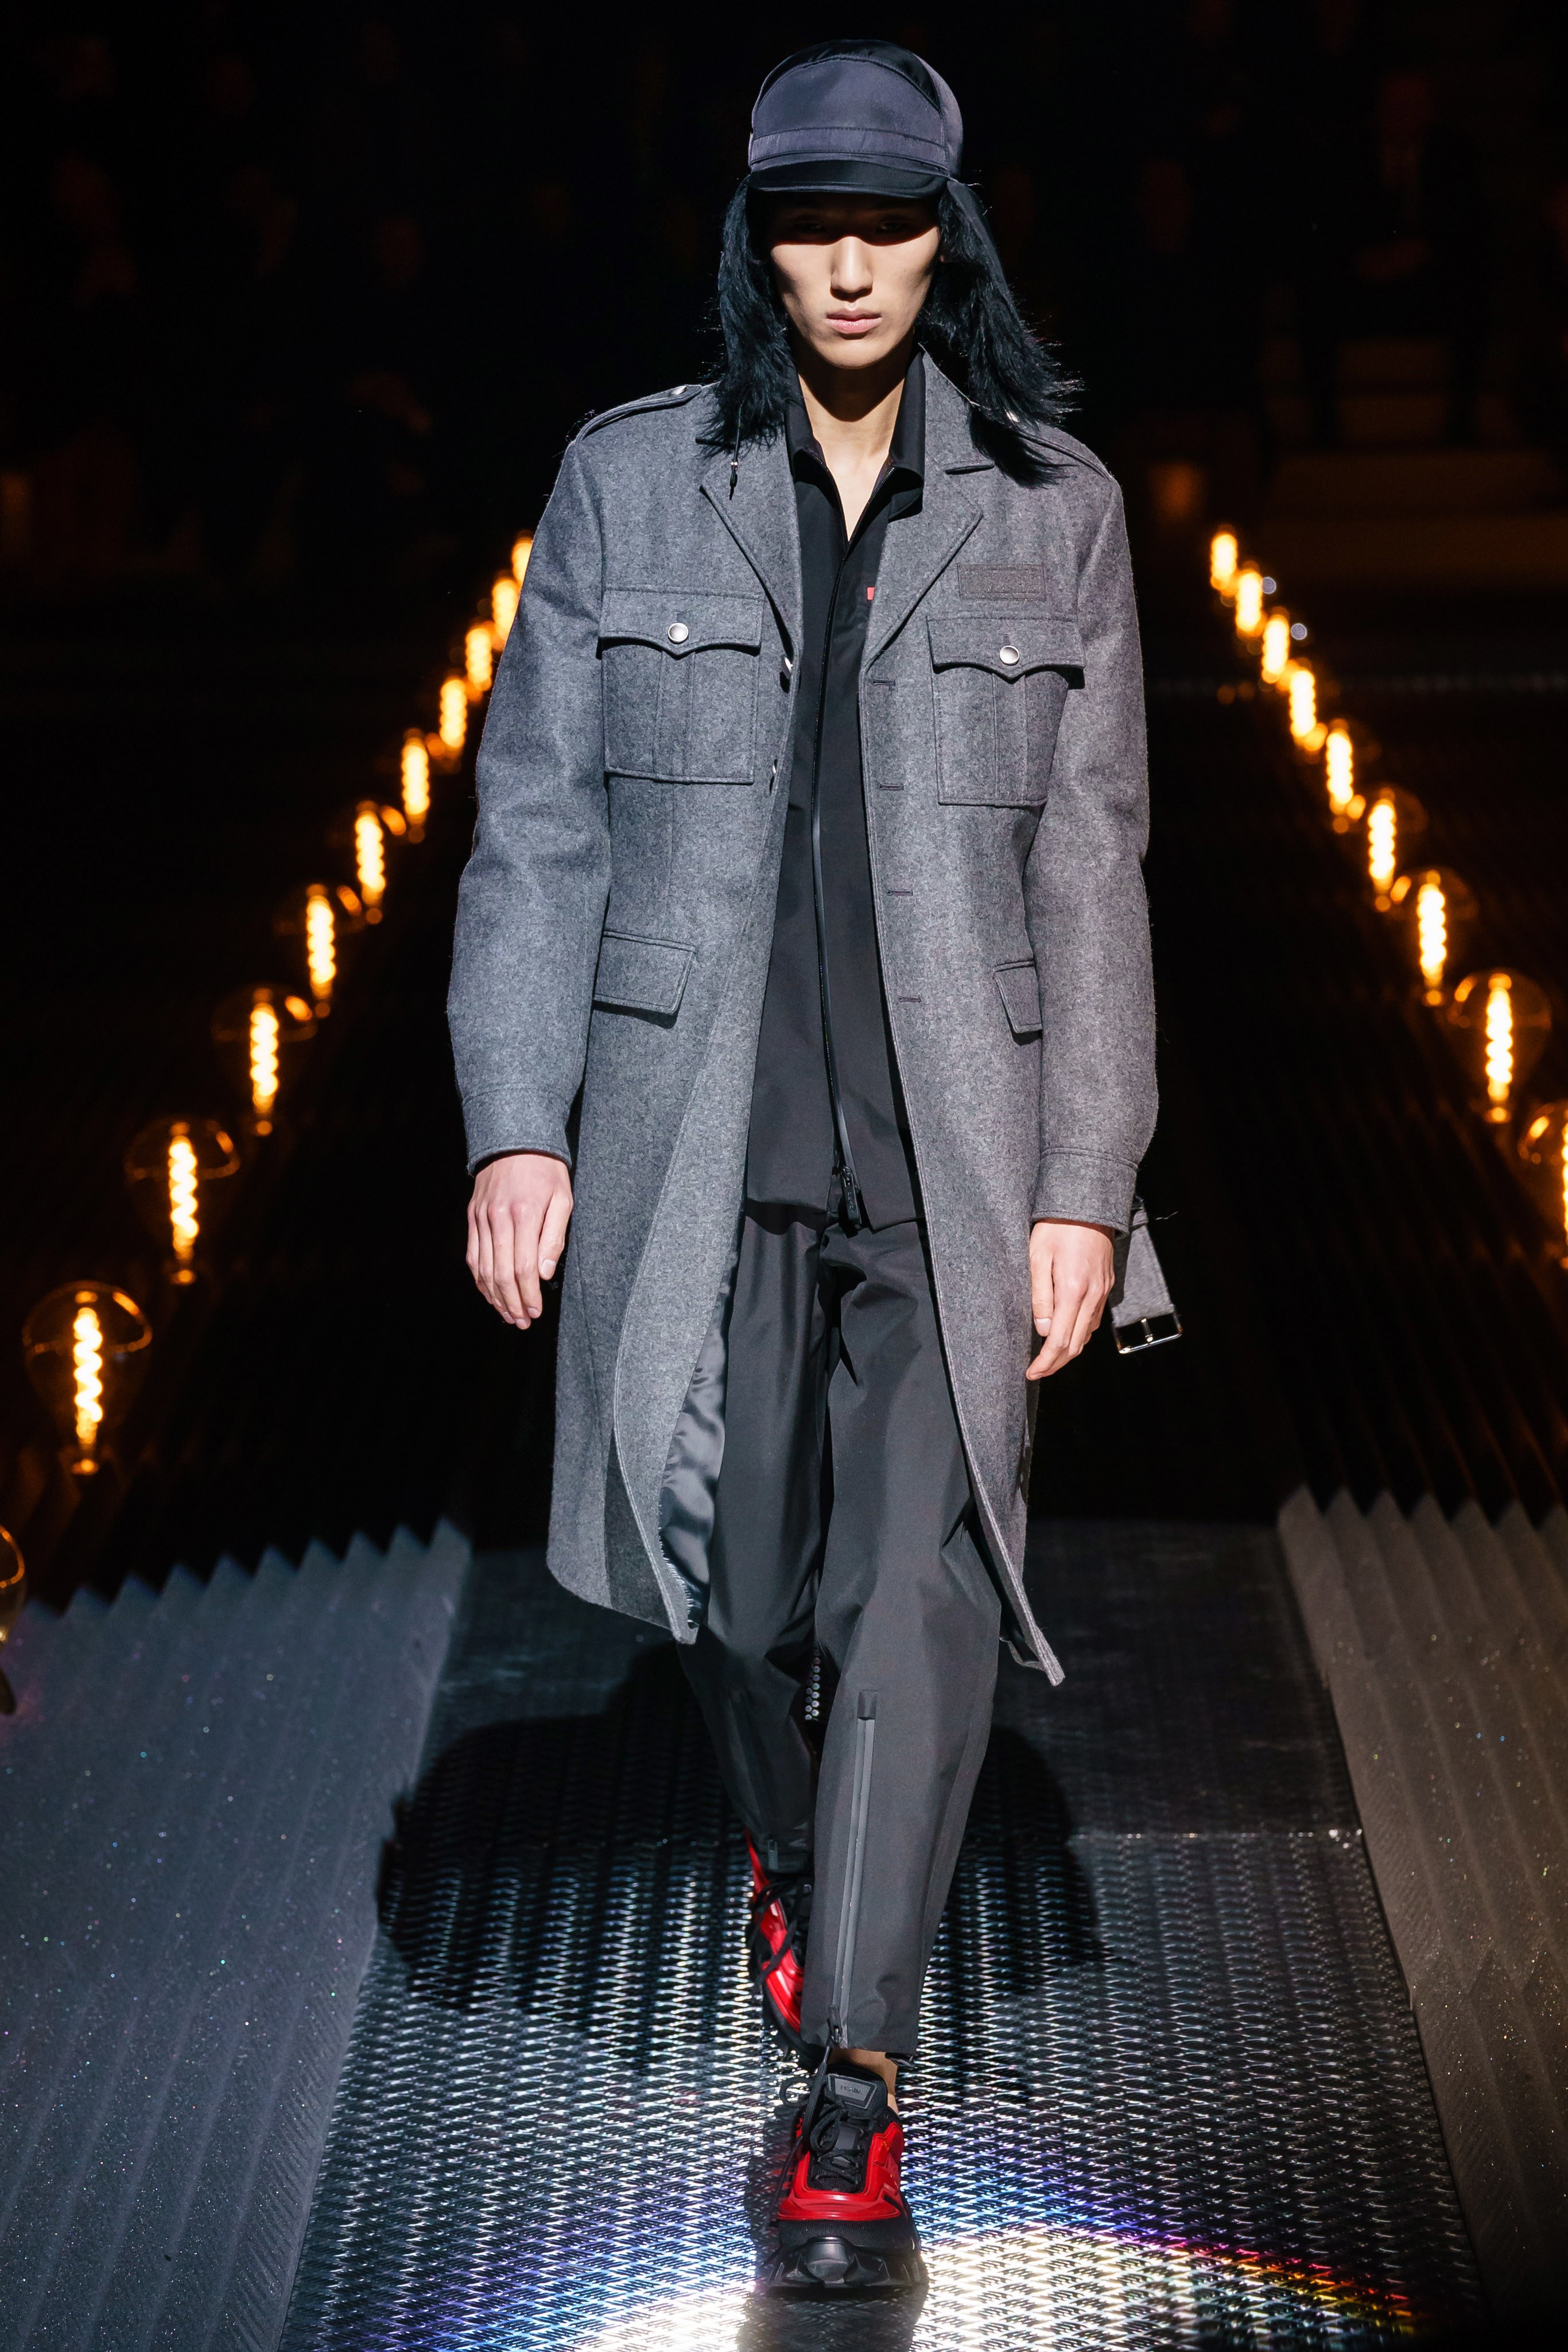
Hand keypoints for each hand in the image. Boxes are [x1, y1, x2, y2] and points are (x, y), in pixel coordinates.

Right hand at [467, 1151, 573, 1327]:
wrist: (515, 1140)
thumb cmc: (546, 1171)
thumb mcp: (563, 1199)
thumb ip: (554, 1237)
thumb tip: (544, 1274)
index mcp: (523, 1214)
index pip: (523, 1268)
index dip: (529, 1295)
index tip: (536, 1311)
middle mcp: (497, 1218)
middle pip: (501, 1273)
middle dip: (512, 1303)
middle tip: (523, 1322)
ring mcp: (480, 1218)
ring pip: (483, 1268)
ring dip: (495, 1297)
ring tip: (508, 1315)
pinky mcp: (472, 1216)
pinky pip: (472, 1255)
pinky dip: (480, 1279)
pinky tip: (490, 1293)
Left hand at [1027, 1219, 1114, 1379]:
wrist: (1087, 1205)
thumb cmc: (1057, 1227)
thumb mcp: (1038, 1257)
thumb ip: (1040, 1296)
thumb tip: (1042, 1330)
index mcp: (1073, 1290)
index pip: (1060, 1340)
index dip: (1045, 1362)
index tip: (1031, 1372)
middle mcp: (1093, 1295)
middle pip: (1076, 1345)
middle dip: (1056, 1364)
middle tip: (1037, 1371)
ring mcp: (1102, 1292)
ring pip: (1087, 1334)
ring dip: (1069, 1351)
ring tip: (1048, 1357)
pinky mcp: (1106, 1286)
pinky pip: (1094, 1320)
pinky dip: (1080, 1334)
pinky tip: (1065, 1333)